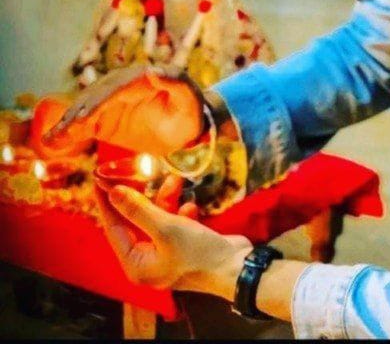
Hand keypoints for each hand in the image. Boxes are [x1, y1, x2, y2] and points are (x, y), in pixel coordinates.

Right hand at [42, 64, 206, 154]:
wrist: (186, 125)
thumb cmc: (190, 111)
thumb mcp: (189, 99)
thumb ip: (175, 83)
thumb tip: (154, 71)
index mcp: (143, 77)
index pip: (117, 87)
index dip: (100, 101)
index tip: (86, 117)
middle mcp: (123, 85)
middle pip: (96, 97)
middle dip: (79, 113)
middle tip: (66, 131)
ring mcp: (111, 101)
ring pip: (86, 109)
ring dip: (68, 123)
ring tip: (53, 139)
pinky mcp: (104, 118)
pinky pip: (84, 124)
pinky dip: (68, 132)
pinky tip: (52, 142)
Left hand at [96, 184, 251, 298]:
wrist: (237, 268)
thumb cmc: (198, 252)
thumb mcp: (165, 227)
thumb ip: (138, 210)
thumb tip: (114, 193)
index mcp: (136, 264)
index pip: (114, 228)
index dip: (109, 202)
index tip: (102, 179)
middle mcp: (147, 262)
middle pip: (136, 223)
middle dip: (144, 197)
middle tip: (138, 173)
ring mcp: (167, 255)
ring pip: (158, 220)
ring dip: (166, 201)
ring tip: (176, 180)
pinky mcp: (184, 247)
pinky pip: (175, 225)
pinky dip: (181, 214)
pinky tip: (191, 207)